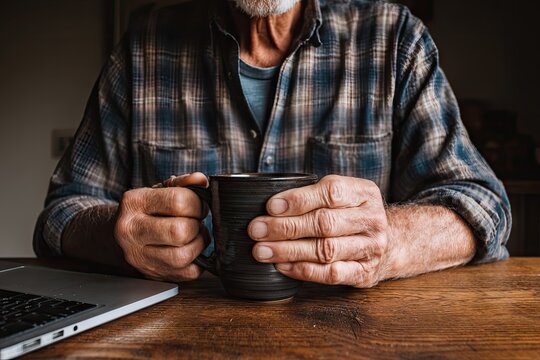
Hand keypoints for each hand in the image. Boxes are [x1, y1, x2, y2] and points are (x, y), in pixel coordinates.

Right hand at [114, 172, 208, 280]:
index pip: (178, 201)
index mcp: (135, 202)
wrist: (118, 236)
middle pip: (180, 231)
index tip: (197, 206)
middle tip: (195, 222)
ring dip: (198, 245)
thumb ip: (182, 183)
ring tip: (194, 236)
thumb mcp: (159, 190)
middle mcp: (132, 230)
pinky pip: (187, 273)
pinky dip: (197, 261)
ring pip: (183, 256)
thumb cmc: (145, 210)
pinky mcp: (151, 273)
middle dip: (196, 226)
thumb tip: (201, 180)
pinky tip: (190, 249)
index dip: (197, 204)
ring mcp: (139, 256)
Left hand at [248, 175, 388, 287]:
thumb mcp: (344, 194)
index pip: (331, 193)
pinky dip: (303, 270)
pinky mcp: (365, 273)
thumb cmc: (353, 214)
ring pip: (325, 250)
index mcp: (365, 193)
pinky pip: (330, 274)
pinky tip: (282, 266)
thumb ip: (314, 195)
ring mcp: (371, 248)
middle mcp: (372, 220)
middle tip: (256, 230)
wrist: (392, 241)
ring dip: (288, 250)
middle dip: (285, 227)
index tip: (270, 206)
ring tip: (262, 250)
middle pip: (324, 223)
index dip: (298, 200)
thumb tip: (269, 206)